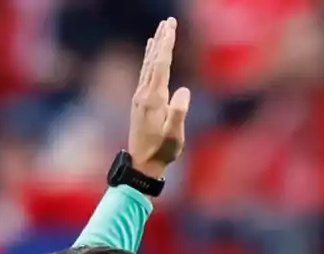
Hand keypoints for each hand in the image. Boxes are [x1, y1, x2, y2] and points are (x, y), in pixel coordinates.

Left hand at [129, 18, 190, 178]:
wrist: (141, 164)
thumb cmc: (161, 152)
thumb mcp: (174, 136)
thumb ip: (179, 112)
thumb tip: (183, 90)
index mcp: (154, 99)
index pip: (161, 65)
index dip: (167, 45)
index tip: (171, 27)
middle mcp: (144, 93)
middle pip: (154, 60)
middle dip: (162, 40)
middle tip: (168, 21)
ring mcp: (140, 96)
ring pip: (148, 65)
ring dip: (155, 46)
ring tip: (160, 30)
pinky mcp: (140, 101)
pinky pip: (145, 73)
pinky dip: (149, 59)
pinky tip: (150, 52)